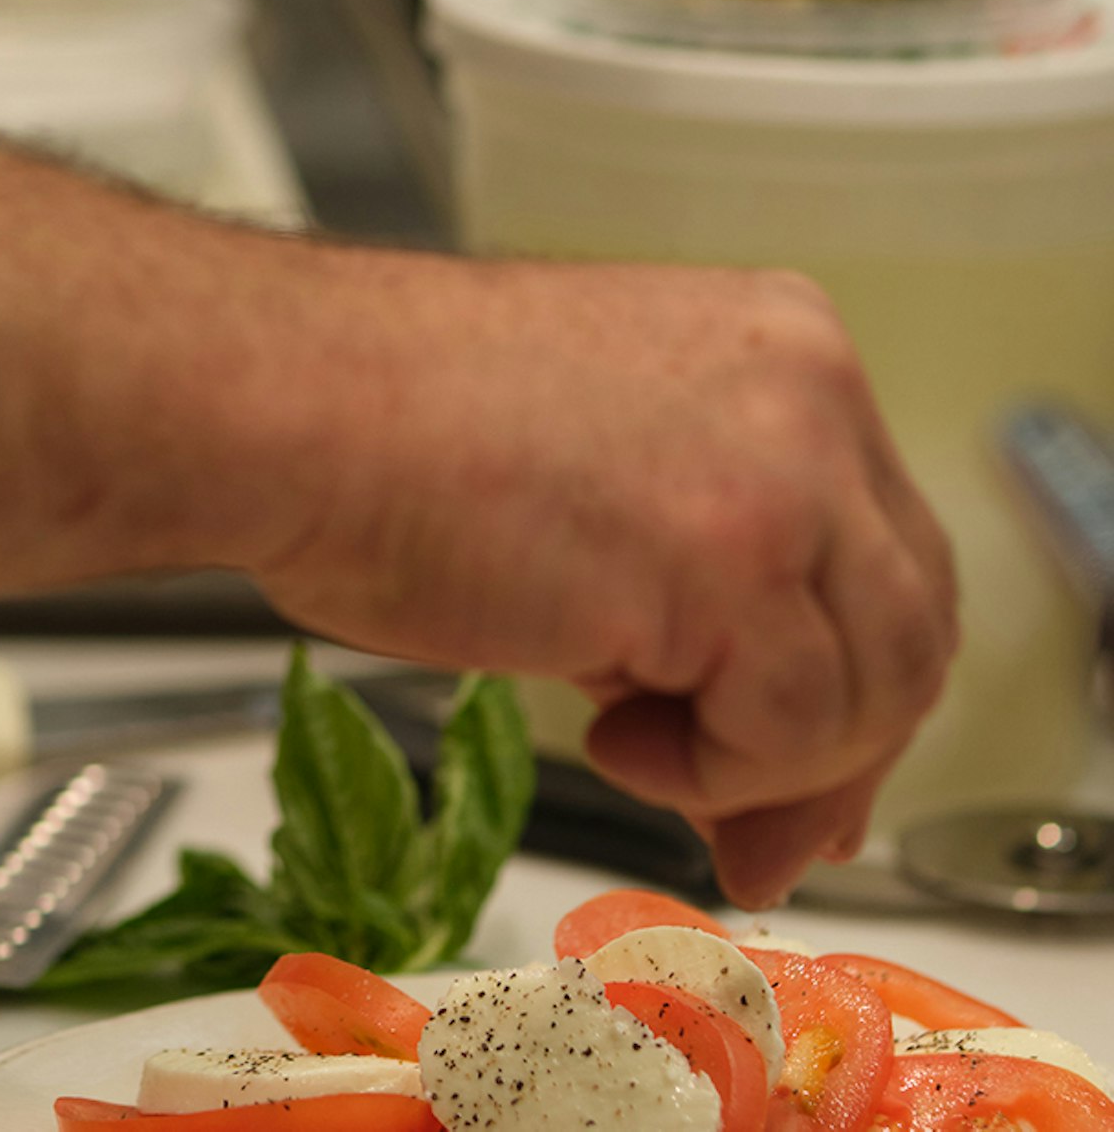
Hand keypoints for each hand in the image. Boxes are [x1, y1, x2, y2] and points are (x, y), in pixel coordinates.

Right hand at [244, 254, 957, 908]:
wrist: (282, 406)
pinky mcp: (731, 558)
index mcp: (777, 351)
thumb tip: (752, 741)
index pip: (879, 547)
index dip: (847, 680)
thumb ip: (693, 585)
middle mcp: (809, 392)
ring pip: (869, 685)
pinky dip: (710, 771)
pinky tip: (604, 732)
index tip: (799, 775)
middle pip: (906, 621)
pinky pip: (788, 728)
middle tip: (757, 837)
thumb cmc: (371, 435)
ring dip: (757, 761)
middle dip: (834, 754)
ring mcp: (782, 472)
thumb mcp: (589, 489)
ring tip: (628, 745)